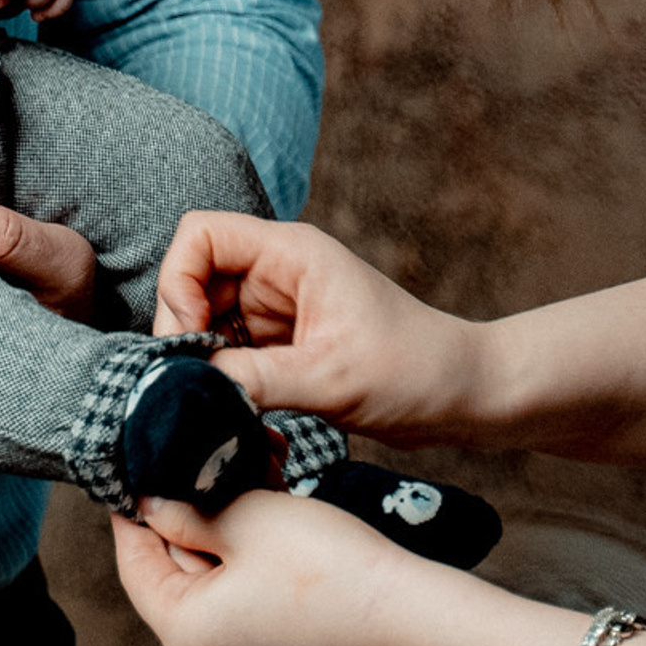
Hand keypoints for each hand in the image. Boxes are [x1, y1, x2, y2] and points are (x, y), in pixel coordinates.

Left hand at [112, 487, 421, 645]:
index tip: (137, 465)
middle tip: (200, 461)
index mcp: (185, 635)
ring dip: (220, 529)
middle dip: (185, 513)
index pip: (134, 561)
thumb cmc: (326, 567)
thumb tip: (148, 502)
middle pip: (170, 572)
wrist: (410, 619)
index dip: (134, 508)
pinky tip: (266, 514)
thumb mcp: (244, 518)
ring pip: (209, 580)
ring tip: (242, 480)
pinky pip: (240, 598)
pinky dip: (245, 556)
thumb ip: (184, 510)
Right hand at [155, 213, 482, 447]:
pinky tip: (237, 411)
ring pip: (206, 320)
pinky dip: (224, 379)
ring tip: (218, 403)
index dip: (180, 280)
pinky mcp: (282, 342)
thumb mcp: (331, 379)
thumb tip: (188, 387)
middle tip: (194, 383)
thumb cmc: (413, 372)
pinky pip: (230, 351)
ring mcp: (277, 307)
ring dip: (203, 360)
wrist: (465, 396)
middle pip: (194, 279)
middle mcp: (277, 272)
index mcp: (290, 253)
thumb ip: (254, 379)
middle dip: (185, 329)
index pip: (200, 234)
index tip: (194, 337)